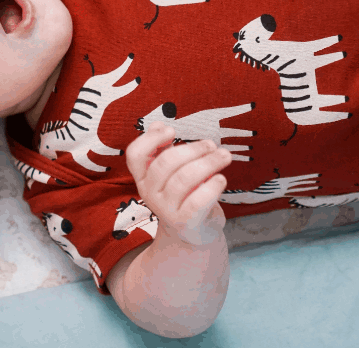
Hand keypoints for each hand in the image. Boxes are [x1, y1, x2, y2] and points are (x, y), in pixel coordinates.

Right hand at [125, 122, 230, 245]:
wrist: (193, 233)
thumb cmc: (184, 196)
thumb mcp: (172, 172)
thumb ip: (163, 150)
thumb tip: (158, 125)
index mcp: (144, 178)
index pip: (135, 155)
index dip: (150, 139)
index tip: (172, 130)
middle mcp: (149, 193)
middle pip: (164, 164)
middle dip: (192, 149)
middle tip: (212, 145)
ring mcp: (166, 210)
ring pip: (183, 179)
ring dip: (208, 163)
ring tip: (224, 156)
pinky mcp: (185, 222)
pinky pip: (197, 201)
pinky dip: (211, 187)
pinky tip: (221, 179)